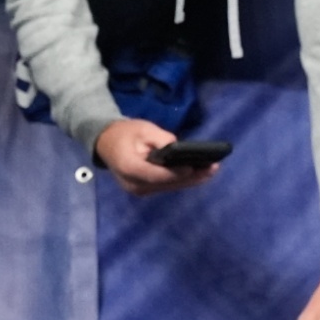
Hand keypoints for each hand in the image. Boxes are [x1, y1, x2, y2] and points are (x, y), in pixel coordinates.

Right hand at [93, 118, 218, 193]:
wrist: (107, 143)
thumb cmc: (125, 133)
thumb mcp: (143, 129)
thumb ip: (161, 139)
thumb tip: (179, 147)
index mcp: (129, 167)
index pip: (154, 174)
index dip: (173, 173)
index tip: (191, 168)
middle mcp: (134, 184)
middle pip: (166, 183)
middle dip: (190, 177)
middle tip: (212, 168)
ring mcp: (139, 190)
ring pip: (169, 187)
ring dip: (191, 180)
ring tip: (211, 170)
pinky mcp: (145, 190)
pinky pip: (167, 186)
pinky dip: (183, 180)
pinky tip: (200, 174)